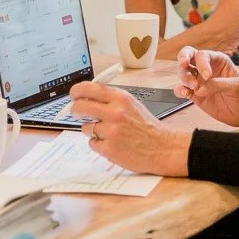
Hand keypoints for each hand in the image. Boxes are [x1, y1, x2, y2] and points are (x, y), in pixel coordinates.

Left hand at [70, 82, 189, 176]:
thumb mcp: (130, 104)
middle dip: (75, 110)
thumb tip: (84, 96)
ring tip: (108, 133)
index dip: (76, 91)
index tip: (73, 95)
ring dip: (92, 130)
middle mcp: (115, 113)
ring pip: (85, 127)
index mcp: (120, 98)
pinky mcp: (110, 149)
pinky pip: (92, 143)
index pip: (87, 88)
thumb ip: (109, 99)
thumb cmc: (146, 126)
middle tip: (77, 113)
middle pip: (79, 107)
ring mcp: (112, 132)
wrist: (165, 148)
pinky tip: (112, 143)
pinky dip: (99, 144)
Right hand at [174, 46, 238, 127]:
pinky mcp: (195, 94)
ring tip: (194, 87)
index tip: (207, 76)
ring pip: (183, 73)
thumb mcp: (238, 87)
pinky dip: (180, 90)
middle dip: (182, 59)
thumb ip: (219, 84)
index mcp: (218, 61)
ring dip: (185, 78)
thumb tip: (200, 88)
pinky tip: (185, 94)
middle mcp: (206, 68)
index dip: (201, 63)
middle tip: (183, 64)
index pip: (202, 55)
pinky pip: (181, 89)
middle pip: (187, 56)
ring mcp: (199, 81)